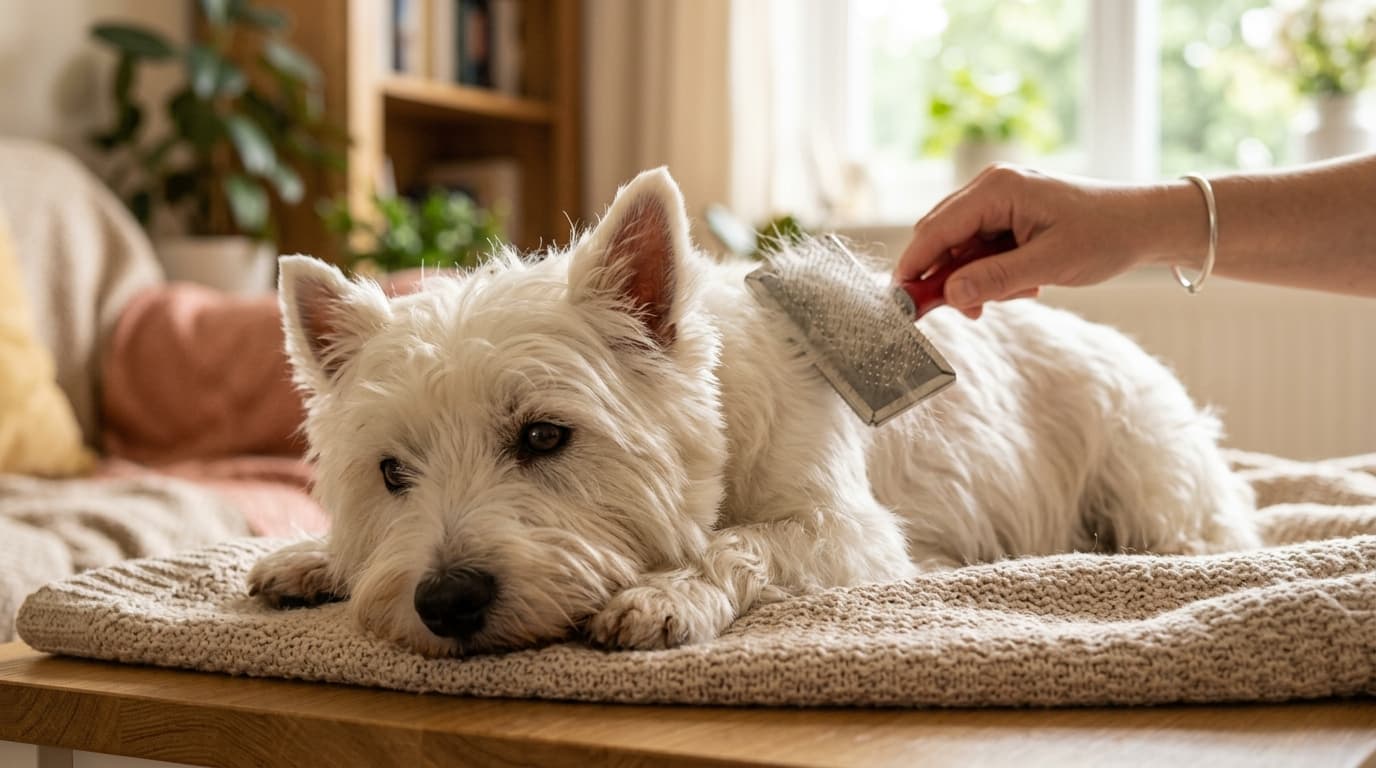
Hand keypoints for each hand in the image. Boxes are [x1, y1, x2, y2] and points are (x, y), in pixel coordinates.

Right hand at [896, 164, 1162, 318]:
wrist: (1145, 224)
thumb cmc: (1105, 235)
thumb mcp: (1049, 264)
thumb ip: (994, 279)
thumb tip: (949, 295)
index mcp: (997, 188)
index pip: (936, 229)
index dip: (914, 266)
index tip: (902, 302)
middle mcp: (991, 187)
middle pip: (940, 236)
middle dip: (946, 278)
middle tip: (967, 312)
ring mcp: (998, 199)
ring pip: (959, 247)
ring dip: (975, 278)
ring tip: (1018, 293)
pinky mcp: (1007, 214)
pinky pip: (979, 248)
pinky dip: (990, 272)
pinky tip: (1023, 284)